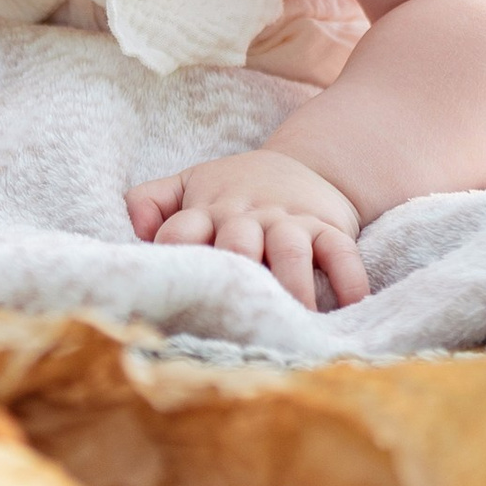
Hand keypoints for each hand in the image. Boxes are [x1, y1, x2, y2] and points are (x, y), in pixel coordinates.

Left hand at [125, 150, 368, 309]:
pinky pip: (340, 251)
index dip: (174, 255)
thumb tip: (135, 229)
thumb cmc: (235, 190)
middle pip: (237, 242)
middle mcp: (246, 216)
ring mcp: (289, 221)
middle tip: (238, 313)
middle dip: (238, 272)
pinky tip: (350, 307)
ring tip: (297, 320)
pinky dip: (348, 279)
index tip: (173, 291)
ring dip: (293, 285)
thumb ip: (150, 200)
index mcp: (206, 209)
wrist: (306, 165)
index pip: (180, 231)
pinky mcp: (328, 227)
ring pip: (290, 250)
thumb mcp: (188, 184)